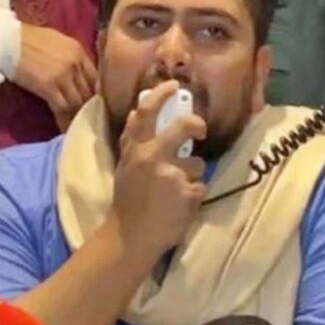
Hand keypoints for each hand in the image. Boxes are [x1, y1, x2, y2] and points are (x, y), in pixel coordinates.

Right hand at [12, 24, 96, 129]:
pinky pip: (62, 108)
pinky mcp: (49, 87)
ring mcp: (63, 76)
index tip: (93, 104)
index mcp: (78, 51)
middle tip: (86, 119)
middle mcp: (75, 63)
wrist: (7, 41)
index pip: (96, 77)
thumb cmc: (27, 39)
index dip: (95, 93)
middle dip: (88, 107)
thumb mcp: (56, 41)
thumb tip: (76, 72)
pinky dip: (64, 120)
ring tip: (76, 126)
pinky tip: (64, 128)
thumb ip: (70, 56)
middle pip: (88, 91)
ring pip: (77, 102)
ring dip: (76, 115)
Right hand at [110, 80, 207, 252]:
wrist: (130, 237)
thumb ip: (132, 141)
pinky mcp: (188, 193)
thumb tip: (135, 113)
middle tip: (200, 130)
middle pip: (184, 127)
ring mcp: (172, 175)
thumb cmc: (127, 201)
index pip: (146, 113)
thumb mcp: (125, 166)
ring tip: (176, 193)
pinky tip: (179, 207)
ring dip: (192, 177)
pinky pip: (200, 188)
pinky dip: (193, 197)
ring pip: (198, 165)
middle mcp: (153, 157)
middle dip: (196, 125)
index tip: (174, 86)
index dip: (161, 95)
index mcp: (135, 150)